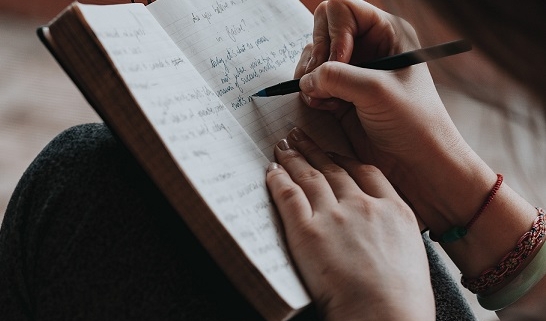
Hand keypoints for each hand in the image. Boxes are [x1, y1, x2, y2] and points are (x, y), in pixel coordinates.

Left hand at [266, 128, 434, 320]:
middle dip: (314, 150)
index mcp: (394, 209)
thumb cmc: (403, 299)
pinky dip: (278, 181)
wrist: (386, 316)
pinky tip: (272, 172)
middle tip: (300, 137)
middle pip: (333, 168)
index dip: (345, 158)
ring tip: (283, 146)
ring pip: (310, 176)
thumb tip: (380, 235)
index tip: (333, 153)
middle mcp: (363, 205)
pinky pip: (288, 196)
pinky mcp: (307, 231)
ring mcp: (335, 216)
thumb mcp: (412, 255)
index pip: (365, 172)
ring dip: (294, 158)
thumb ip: (393, 234)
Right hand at [295, 0, 495, 230]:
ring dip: (312, 78)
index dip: (334, 33)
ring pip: (313, 58)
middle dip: (318, 56)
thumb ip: (336, 76)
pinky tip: (328, 108)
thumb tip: (305, 79)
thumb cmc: (413, 123)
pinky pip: (312, 83)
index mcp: (386, 32)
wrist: (417, 163)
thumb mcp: (375, 90)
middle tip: (324, 82)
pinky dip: (312, 94)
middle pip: (321, 30)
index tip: (340, 62)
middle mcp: (368, 47)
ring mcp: (352, 72)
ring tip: (328, 100)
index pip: (342, 9)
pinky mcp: (340, 94)